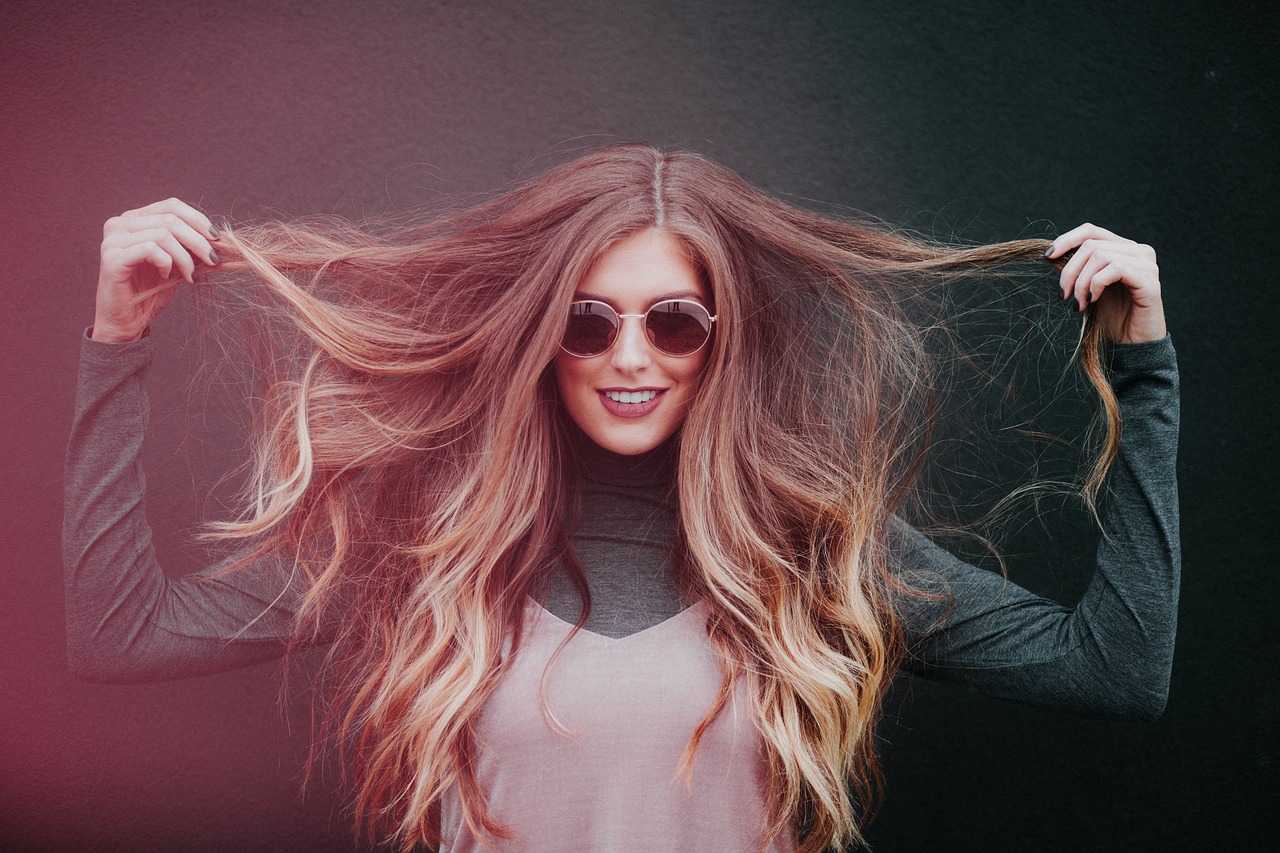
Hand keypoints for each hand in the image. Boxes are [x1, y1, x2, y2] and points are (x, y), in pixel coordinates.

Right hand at [92, 198, 220, 341]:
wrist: (127, 321)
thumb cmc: (150, 293)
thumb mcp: (177, 264)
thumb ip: (189, 247)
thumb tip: (217, 237)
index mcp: (134, 220)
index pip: (171, 206)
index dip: (198, 220)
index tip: (217, 239)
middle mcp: (119, 224)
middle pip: (170, 219)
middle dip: (198, 241)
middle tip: (213, 261)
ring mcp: (113, 239)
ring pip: (163, 234)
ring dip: (185, 257)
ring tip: (191, 276)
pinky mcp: (111, 257)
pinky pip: (150, 249)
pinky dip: (167, 263)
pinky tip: (166, 277)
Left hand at [1045, 223, 1166, 343]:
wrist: (1132, 344)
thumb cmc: (1111, 317)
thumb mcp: (1089, 288)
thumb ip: (1078, 269)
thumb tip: (1052, 254)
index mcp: (1123, 249)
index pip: (1091, 231)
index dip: (1067, 240)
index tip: (1048, 257)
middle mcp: (1138, 251)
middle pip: (1091, 244)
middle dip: (1070, 270)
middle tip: (1064, 295)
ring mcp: (1146, 263)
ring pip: (1100, 255)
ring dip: (1081, 282)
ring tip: (1078, 304)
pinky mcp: (1149, 280)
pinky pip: (1114, 268)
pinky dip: (1096, 284)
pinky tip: (1092, 300)